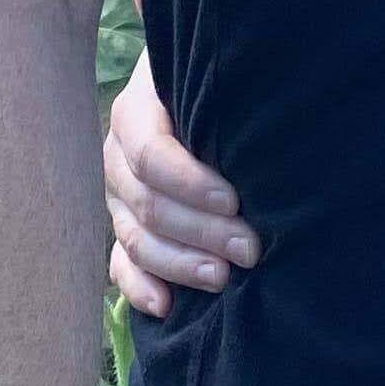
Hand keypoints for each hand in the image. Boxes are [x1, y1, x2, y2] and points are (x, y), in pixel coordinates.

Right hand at [103, 53, 257, 318]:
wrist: (191, 92)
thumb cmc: (217, 86)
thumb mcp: (217, 80)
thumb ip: (226, 100)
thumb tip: (267, 125)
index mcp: (136, 115)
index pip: (150, 156)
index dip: (190, 183)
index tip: (235, 201)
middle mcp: (117, 158)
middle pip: (148, 204)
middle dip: (201, 231)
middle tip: (250, 248)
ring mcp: (117, 199)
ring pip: (136, 240)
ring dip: (180, 264)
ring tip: (223, 278)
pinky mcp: (123, 230)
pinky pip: (121, 265)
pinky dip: (140, 287)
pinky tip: (165, 305)